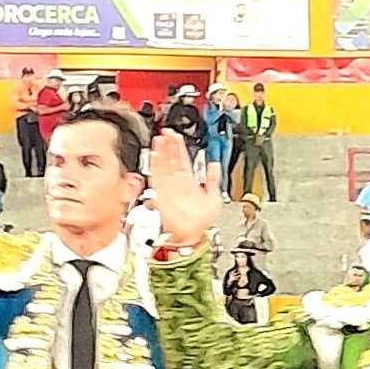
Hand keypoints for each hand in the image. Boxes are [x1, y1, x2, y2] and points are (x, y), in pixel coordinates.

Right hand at [148, 131, 221, 246]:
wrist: (191, 236)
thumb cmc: (200, 222)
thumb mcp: (214, 198)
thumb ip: (213, 180)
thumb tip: (215, 165)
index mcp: (189, 182)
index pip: (182, 159)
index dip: (178, 147)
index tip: (175, 135)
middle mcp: (176, 183)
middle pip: (170, 159)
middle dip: (167, 145)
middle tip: (166, 132)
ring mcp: (167, 187)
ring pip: (162, 165)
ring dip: (160, 152)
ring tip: (159, 139)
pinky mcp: (160, 194)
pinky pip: (156, 177)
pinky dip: (154, 166)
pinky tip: (154, 155)